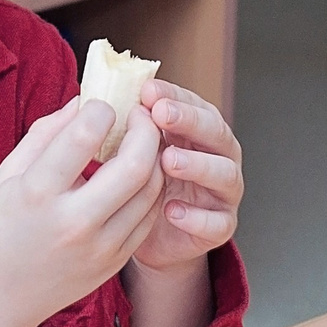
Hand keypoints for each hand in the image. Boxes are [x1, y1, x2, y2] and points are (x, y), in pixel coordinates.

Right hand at [0, 95, 166, 326]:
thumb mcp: (8, 174)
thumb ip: (46, 133)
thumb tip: (84, 100)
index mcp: (37, 193)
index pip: (85, 136)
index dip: (101, 109)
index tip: (101, 104)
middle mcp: (73, 223)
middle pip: (135, 165)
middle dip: (145, 128)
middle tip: (140, 114)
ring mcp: (99, 248)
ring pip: (151, 190)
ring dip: (154, 157)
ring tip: (142, 141)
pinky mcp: (114, 263)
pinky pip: (148, 217)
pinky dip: (150, 188)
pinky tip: (139, 174)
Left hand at [128, 79, 243, 274]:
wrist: (147, 236)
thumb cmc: (142, 185)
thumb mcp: (137, 152)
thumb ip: (132, 128)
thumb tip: (101, 99)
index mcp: (200, 134)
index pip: (196, 105)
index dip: (175, 95)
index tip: (148, 90)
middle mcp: (219, 158)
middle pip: (217, 133)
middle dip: (190, 120)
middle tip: (161, 114)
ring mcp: (224, 193)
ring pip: (225, 174)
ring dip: (199, 165)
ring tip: (168, 161)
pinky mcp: (221, 226)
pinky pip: (218, 222)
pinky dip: (197, 217)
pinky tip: (172, 211)